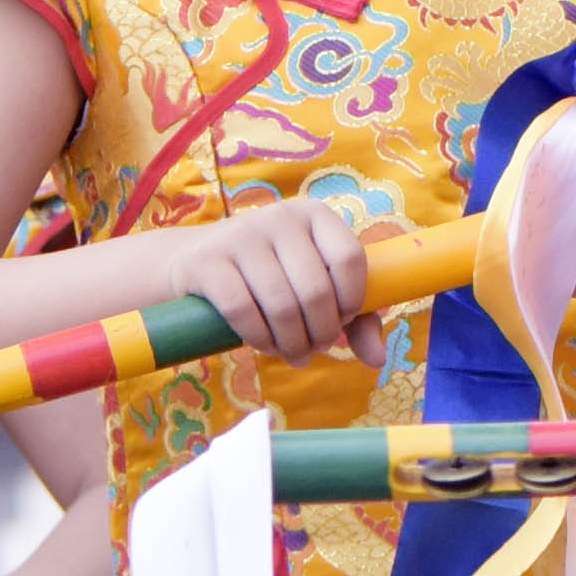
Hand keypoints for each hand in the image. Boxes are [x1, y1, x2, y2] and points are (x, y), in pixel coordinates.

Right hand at [167, 193, 382, 361]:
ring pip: (281, 305)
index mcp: (315, 215)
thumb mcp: (316, 287)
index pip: (350, 258)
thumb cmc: (271, 277)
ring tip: (293, 354)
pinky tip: (265, 346)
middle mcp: (280, 217)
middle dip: (321, 333)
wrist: (196, 260)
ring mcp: (241, 235)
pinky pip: (242, 311)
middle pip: (316, 290)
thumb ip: (356, 320)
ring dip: (292, 343)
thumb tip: (378, 360)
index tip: (342, 321)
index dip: (352, 300)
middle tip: (314, 348)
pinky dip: (259, 339)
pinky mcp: (208, 260)